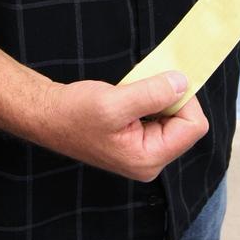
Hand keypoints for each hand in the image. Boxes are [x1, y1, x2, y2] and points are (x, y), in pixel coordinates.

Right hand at [40, 72, 208, 180]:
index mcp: (149, 158)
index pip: (193, 126)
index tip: (161, 80)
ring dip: (157, 95)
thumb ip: (153, 93)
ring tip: (129, 92)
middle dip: (169, 96)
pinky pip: (158, 114)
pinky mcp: (137, 139)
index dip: (184, 98)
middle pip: (186, 121)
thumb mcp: (114, 101)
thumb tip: (183, 83)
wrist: (46, 115)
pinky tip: (127, 96)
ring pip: (173, 115)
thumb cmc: (73, 112)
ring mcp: (144, 150)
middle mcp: (151, 159)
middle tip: (139, 85)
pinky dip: (148, 97)